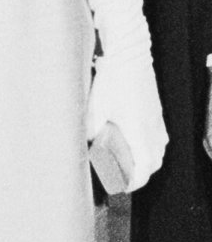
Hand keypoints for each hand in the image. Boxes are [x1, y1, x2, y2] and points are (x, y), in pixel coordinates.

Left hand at [86, 47, 166, 191]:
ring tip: (129, 163)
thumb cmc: (113, 78)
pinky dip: (150, 146)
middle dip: (140, 174)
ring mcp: (157, 118)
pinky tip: (135, 143)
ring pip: (159, 149)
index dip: (134, 182)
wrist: (129, 53)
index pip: (144, 168)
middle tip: (123, 178)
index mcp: (140, 131)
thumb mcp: (95, 106)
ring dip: (146, 160)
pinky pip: (159, 136)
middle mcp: (153, 128)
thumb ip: (89, 128)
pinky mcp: (156, 110)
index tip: (123, 188)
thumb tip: (83, 142)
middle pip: (154, 162)